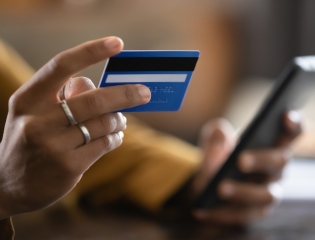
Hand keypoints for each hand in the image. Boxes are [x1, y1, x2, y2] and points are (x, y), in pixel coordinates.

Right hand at [0, 37, 150, 219]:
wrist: (8, 186)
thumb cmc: (30, 140)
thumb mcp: (34, 113)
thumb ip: (63, 96)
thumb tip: (101, 85)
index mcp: (27, 99)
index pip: (61, 66)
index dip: (91, 51)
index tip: (118, 43)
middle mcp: (37, 121)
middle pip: (94, 99)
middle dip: (125, 94)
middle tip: (144, 92)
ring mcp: (53, 146)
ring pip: (104, 123)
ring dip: (119, 120)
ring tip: (120, 121)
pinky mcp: (68, 166)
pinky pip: (105, 144)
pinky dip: (115, 138)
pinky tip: (114, 137)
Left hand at [190, 111, 301, 224]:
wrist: (210, 186)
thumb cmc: (220, 158)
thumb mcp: (213, 143)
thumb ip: (215, 136)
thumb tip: (219, 131)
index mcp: (273, 145)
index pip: (292, 133)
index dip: (294, 125)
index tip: (285, 115)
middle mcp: (277, 169)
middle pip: (280, 162)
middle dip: (261, 160)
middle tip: (240, 160)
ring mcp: (270, 193)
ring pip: (265, 195)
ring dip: (242, 191)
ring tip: (220, 188)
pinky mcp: (256, 213)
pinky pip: (243, 215)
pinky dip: (222, 213)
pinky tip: (202, 209)